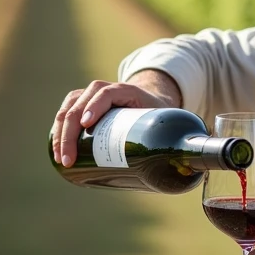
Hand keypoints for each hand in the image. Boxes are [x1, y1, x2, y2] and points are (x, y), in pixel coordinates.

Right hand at [51, 76, 176, 166]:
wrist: (149, 97)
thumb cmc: (159, 111)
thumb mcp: (168, 117)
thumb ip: (182, 136)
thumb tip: (199, 164)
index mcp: (125, 90)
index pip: (105, 94)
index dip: (96, 107)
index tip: (88, 125)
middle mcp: (104, 90)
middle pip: (80, 105)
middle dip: (70, 133)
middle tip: (70, 160)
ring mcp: (89, 97)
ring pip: (68, 109)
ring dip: (59, 134)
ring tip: (62, 160)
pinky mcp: (81, 106)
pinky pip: (64, 113)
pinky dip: (57, 130)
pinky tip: (55, 150)